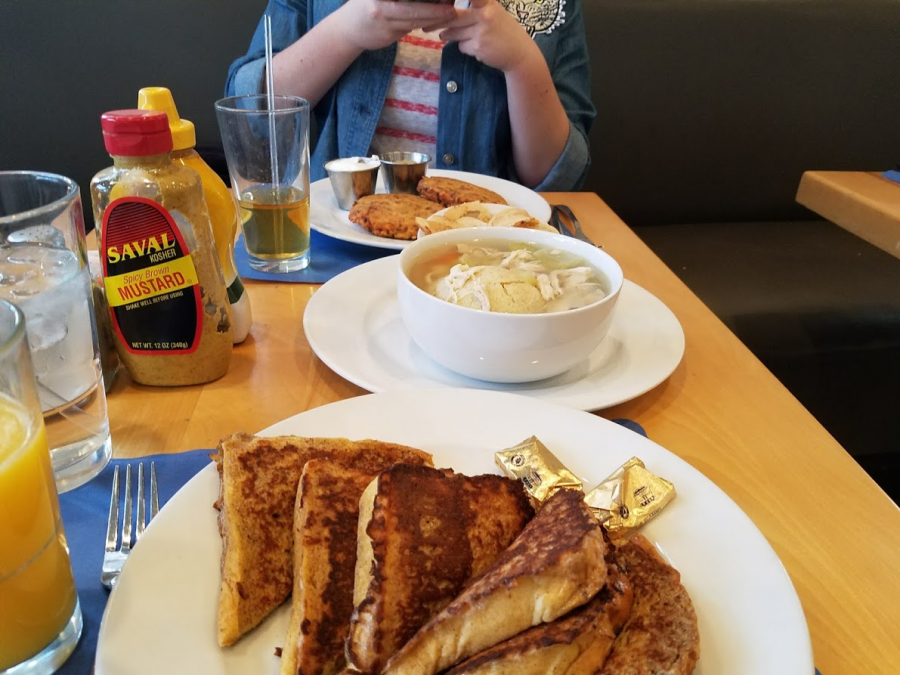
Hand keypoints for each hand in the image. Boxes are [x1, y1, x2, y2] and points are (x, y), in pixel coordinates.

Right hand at [338, 0, 458, 51]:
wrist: (347, 30)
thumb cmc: (366, 5)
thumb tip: (432, 0)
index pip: (410, 0)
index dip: (428, 3)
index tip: (446, 0)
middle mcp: (381, 4)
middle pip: (414, 7)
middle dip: (435, 9)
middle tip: (452, 8)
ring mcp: (383, 19)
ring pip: (415, 20)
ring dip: (433, 18)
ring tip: (449, 13)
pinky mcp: (386, 35)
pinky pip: (410, 29)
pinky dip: (423, 25)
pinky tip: (433, 22)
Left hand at [439, 0, 533, 71]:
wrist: (519, 54)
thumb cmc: (504, 31)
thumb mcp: (494, 12)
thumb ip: (476, 7)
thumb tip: (449, 10)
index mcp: (488, 3)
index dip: (452, 4)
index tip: (443, 3)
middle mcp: (485, 14)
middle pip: (454, 16)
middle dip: (438, 22)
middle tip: (426, 25)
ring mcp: (482, 31)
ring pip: (455, 33)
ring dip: (450, 35)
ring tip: (444, 36)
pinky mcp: (478, 46)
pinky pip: (462, 46)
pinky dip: (464, 47)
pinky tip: (476, 47)